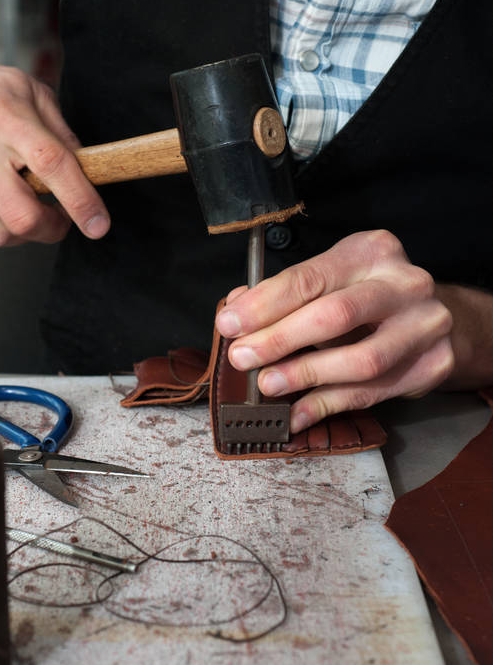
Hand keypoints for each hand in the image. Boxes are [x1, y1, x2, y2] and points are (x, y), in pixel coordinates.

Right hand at [0, 37, 109, 247]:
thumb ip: (61, 135)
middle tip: (58, 219)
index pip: (51, 165)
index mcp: (4, 115)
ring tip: (24, 210)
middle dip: (50, 229)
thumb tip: (87, 177)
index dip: (81, 201)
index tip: (98, 225)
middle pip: (21, 217)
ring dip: (20, 233)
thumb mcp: (32, 93)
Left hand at [215, 230, 454, 431]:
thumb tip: (237, 314)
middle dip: (280, 339)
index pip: (310, 278)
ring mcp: (425, 325)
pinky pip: (373, 393)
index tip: (230, 324)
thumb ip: (286, 295)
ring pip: (360, 360)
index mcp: (372, 252)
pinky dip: (329, 405)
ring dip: (305, 375)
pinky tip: (298, 412)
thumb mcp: (332, 279)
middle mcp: (404, 284)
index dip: (264, 304)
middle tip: (243, 357)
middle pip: (335, 316)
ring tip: (268, 384)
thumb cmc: (370, 294)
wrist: (435, 316)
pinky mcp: (433, 365)